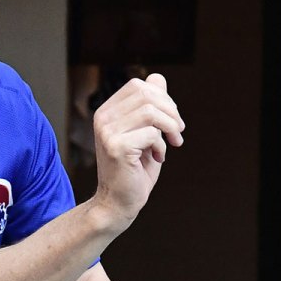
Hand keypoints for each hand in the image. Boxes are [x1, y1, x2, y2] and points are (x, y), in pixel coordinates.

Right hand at [91, 73, 184, 222]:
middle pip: (146, 94)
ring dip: (169, 127)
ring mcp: (107, 132)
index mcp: (107, 111)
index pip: (139, 86)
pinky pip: (151, 133)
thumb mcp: (146, 132)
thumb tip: (157, 78)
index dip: (162, 98)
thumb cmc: (135, 169)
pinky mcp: (116, 147)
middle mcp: (103, 118)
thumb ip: (150, 106)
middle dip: (171, 111)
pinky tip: (158, 158)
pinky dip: (161, 145)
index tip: (172, 121)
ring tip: (173, 143)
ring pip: (150, 111)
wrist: (119, 202)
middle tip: (177, 132)